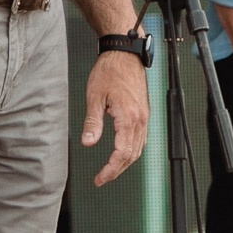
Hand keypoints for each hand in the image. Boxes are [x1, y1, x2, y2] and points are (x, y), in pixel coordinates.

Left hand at [83, 50, 149, 186]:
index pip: (121, 153)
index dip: (110, 169)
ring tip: (110, 170)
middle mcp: (140, 119)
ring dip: (125, 162)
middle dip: (117, 170)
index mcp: (128, 117)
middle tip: (102, 178)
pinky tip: (123, 153)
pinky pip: (141, 139)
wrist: (124, 54)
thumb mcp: (94, 97)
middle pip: (132, 155)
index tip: (99, 178)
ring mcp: (144, 116)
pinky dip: (132, 151)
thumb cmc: (109, 71)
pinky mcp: (143, 113)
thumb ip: (92, 123)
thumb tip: (88, 143)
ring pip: (138, 149)